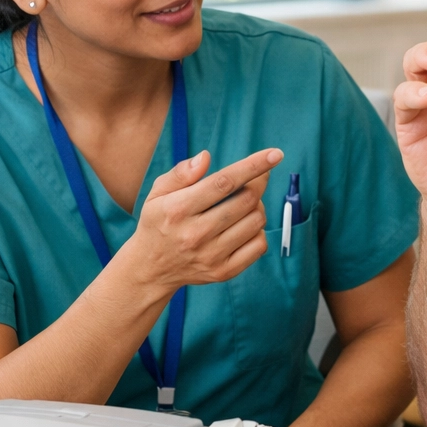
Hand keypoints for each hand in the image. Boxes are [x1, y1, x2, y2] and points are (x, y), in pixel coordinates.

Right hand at [119, 148, 282, 292]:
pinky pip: (259, 246)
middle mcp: (195, 234)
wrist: (151, 269)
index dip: (253, 166)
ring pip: (256, 221)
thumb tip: (205, 157)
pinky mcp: (223, 272)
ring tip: (243, 204)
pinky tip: (244, 227)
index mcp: (178, 209)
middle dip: (258, 183)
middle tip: (255, 179)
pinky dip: (258, 231)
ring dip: (257, 207)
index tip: (275, 154)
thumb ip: (181, 173)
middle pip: (246, 201)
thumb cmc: (158, 222)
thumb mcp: (158, 193)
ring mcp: (211, 256)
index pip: (224, 182)